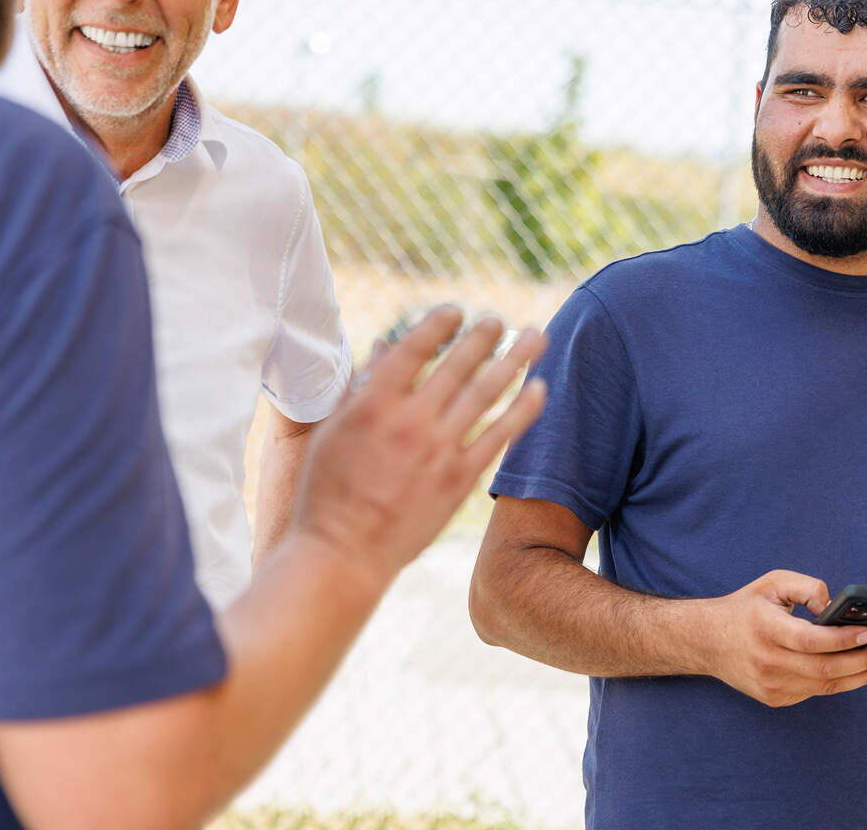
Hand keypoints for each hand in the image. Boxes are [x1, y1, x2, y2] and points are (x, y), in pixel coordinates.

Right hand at [294, 307, 547, 580]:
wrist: (343, 553)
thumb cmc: (327, 491)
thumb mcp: (333, 431)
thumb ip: (362, 386)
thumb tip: (383, 346)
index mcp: (372, 404)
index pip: (414, 348)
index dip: (439, 324)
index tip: (455, 312)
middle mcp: (410, 420)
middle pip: (457, 365)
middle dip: (484, 336)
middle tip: (499, 320)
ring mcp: (438, 449)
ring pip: (486, 393)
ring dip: (515, 360)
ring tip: (536, 337)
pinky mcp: (459, 479)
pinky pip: (499, 435)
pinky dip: (522, 409)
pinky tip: (539, 389)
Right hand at [698, 570, 866, 707]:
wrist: (706, 641)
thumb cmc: (746, 607)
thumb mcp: (773, 583)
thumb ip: (807, 587)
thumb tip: (838, 609)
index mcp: (765, 628)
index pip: (811, 640)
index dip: (844, 639)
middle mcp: (767, 661)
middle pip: (825, 669)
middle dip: (863, 661)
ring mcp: (770, 685)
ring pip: (824, 686)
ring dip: (859, 677)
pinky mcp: (774, 699)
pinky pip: (814, 691)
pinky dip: (839, 681)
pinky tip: (858, 672)